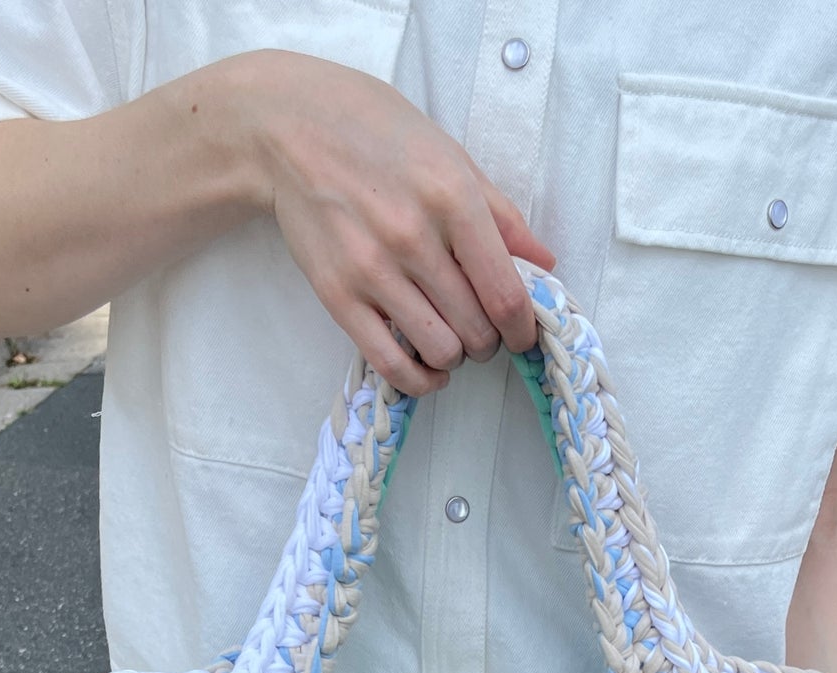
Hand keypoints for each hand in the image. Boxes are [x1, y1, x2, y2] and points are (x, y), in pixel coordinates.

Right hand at [243, 50, 556, 394]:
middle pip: (477, 329)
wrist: (291, 129)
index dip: (524, 329)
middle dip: (490, 340)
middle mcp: (413, 238)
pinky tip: (430, 368)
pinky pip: (391, 363)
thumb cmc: (379, 135)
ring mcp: (372, 271)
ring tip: (452, 337)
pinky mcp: (338, 296)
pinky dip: (420, 379)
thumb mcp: (452, 158)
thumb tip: (545, 265)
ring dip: (456, 355)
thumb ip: (502, 216)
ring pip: (441, 350)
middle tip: (482, 327)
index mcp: (452, 199)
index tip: (524, 335)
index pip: (506, 295)